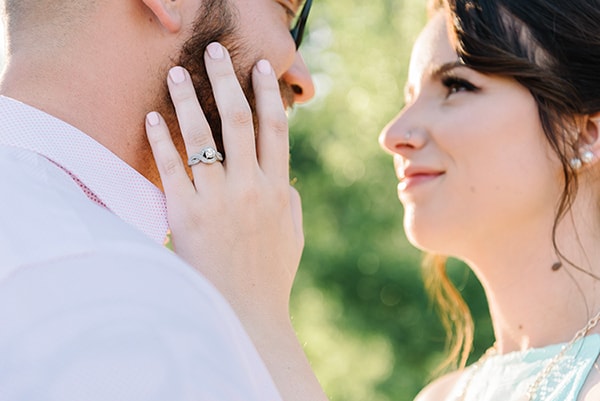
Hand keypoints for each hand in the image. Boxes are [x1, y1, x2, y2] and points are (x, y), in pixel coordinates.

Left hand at [145, 42, 303, 324]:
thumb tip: (285, 179)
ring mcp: (219, 199)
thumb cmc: (270, 276)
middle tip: (217, 51)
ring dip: (189, 100)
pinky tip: (153, 116)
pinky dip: (162, 140)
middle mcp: (250, 187)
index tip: (260, 68)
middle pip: (239, 120)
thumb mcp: (292, 236)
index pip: (275, 129)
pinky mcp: (187, 215)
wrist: (246, 314)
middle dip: (229, 80)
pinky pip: (173, 168)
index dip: (268, 94)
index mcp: (278, 189)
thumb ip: (291, 202)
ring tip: (178, 73)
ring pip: (202, 137)